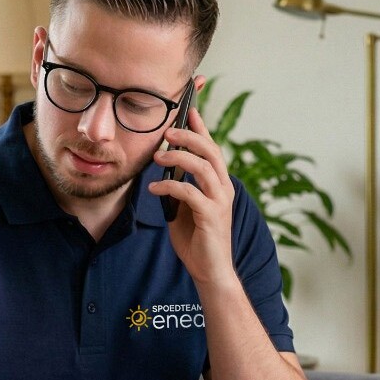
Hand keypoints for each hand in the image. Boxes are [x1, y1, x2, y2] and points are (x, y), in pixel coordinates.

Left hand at [147, 91, 237, 288]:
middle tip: (167, 131)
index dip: (201, 127)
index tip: (188, 108)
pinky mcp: (211, 216)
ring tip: (158, 158)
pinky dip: (170, 187)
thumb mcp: (184, 207)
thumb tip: (163, 170)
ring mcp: (220, 201)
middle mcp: (224, 188)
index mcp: (218, 184)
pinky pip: (190, 192)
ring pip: (203, 167)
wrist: (209, 270)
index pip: (212, 148)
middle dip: (189, 136)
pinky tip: (155, 188)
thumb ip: (180, 188)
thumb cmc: (196, 239)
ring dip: (179, 158)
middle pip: (211, 151)